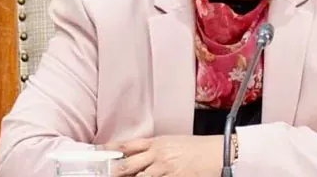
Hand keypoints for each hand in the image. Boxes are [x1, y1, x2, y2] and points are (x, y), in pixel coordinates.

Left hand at [100, 135, 222, 176]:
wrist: (217, 152)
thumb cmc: (196, 148)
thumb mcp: (173, 142)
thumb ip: (154, 148)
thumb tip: (139, 156)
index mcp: (157, 143)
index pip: (129, 145)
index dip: (112, 148)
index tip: (99, 151)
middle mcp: (157, 155)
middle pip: (129, 164)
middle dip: (114, 171)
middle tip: (104, 174)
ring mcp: (164, 169)